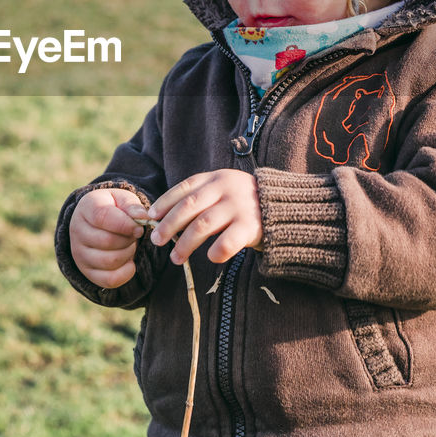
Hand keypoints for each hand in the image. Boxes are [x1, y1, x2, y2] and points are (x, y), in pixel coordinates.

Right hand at [70, 187, 149, 287]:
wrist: (97, 224)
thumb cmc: (113, 209)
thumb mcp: (122, 200)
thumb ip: (132, 206)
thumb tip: (143, 217)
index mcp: (86, 207)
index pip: (102, 217)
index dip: (125, 224)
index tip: (139, 228)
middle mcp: (77, 230)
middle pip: (107, 241)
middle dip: (129, 240)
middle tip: (134, 235)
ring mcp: (79, 253)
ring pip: (110, 261)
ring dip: (128, 254)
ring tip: (129, 245)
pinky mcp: (87, 272)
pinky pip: (110, 279)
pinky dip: (126, 272)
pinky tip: (128, 261)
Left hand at [147, 169, 262, 264]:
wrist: (285, 208)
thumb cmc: (245, 203)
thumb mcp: (223, 190)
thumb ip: (201, 198)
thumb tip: (164, 219)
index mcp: (216, 178)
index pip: (184, 188)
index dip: (165, 202)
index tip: (150, 217)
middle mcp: (225, 189)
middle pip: (189, 207)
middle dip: (169, 224)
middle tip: (156, 240)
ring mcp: (238, 207)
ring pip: (202, 225)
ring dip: (185, 244)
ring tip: (175, 258)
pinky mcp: (251, 226)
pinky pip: (227, 242)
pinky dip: (216, 251)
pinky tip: (211, 258)